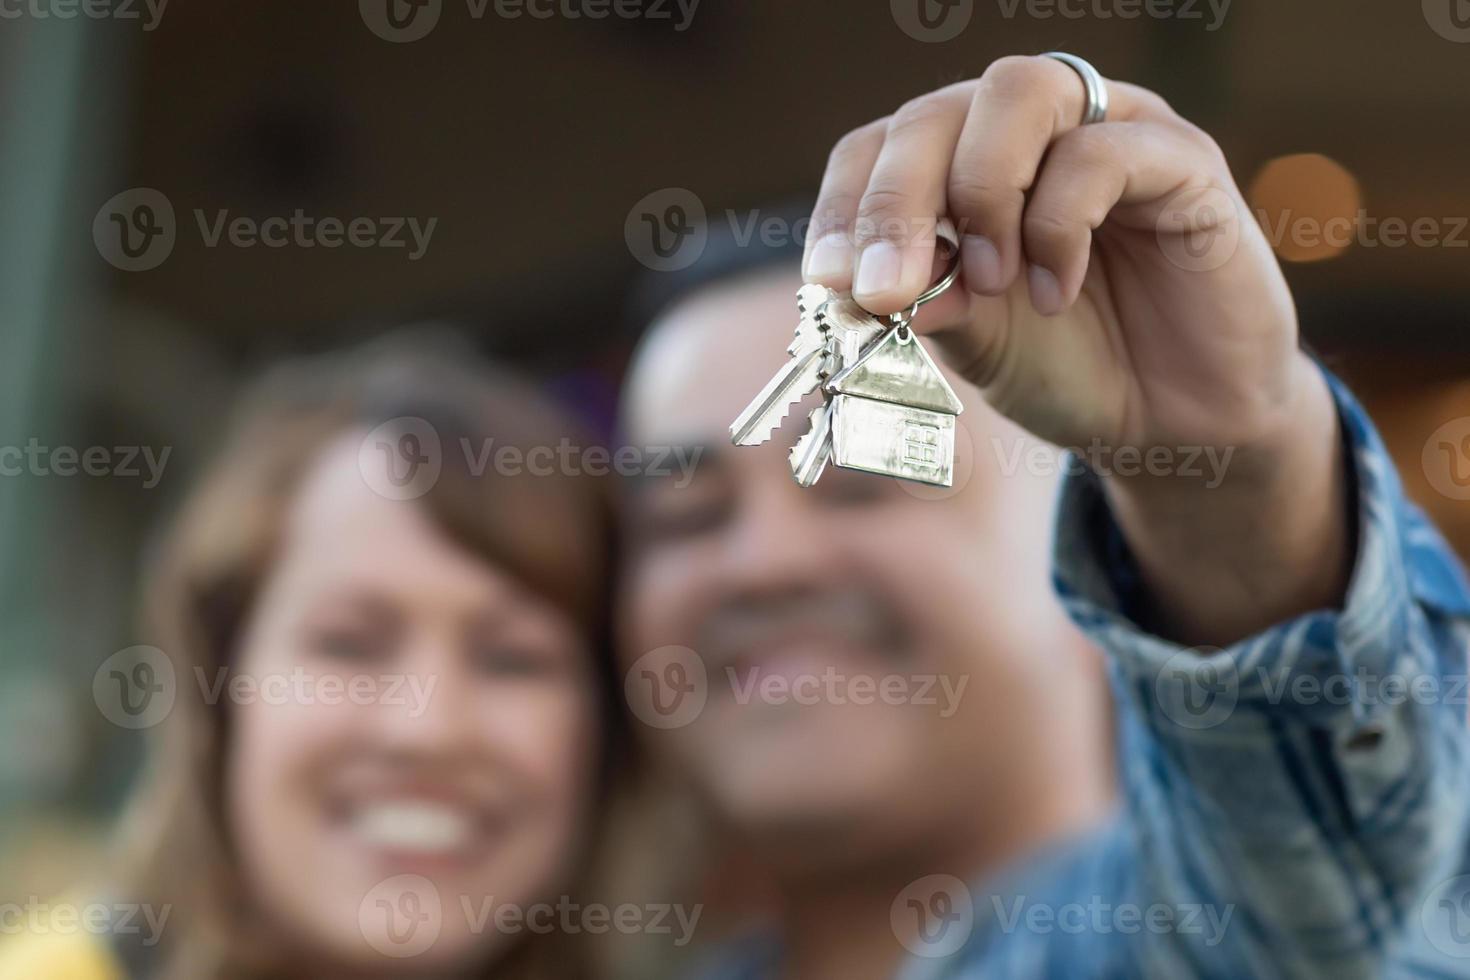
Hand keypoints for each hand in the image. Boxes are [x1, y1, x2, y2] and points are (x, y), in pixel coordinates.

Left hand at [802, 55, 1349, 644]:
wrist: (1172, 425)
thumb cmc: (1067, 365)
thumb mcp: (973, 340)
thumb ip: (922, 299)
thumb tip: (856, 282)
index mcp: (964, 164)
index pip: (879, 144)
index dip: (845, 203)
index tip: (830, 279)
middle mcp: (1031, 129)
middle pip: (937, 110)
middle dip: (895, 201)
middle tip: (886, 289)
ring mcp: (1107, 130)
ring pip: (1018, 92)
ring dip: (980, 189)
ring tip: (989, 280)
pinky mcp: (1180, 159)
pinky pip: (1101, 152)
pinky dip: (1059, 225)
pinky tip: (1058, 290)